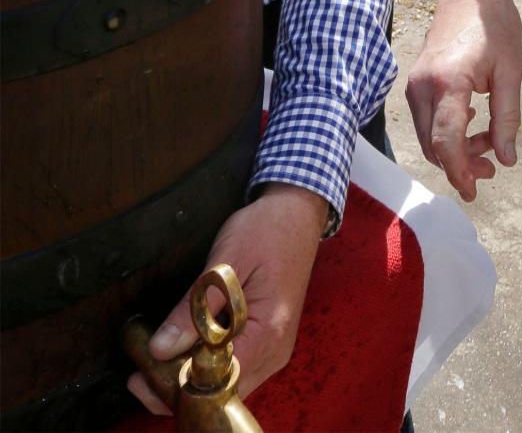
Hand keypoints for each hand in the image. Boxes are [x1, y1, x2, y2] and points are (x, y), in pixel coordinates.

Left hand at [127, 184, 327, 415]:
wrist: (298, 212)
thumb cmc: (266, 230)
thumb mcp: (225, 262)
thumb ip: (194, 310)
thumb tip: (160, 349)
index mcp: (267, 333)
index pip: (217, 381)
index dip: (177, 383)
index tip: (142, 374)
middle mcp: (275, 352)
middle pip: (221, 393)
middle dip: (178, 388)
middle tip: (138, 375)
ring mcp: (274, 350)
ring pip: (226, 386)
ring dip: (190, 379)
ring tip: (154, 363)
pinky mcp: (269, 343)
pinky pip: (235, 369)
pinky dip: (207, 368)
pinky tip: (184, 352)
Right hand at [405, 0, 521, 201]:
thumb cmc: (494, 24)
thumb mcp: (511, 72)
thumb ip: (507, 118)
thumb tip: (507, 158)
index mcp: (448, 83)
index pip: (445, 142)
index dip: (459, 171)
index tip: (474, 191)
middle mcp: (422, 87)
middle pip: (433, 145)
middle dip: (460, 164)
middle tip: (493, 168)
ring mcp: (415, 84)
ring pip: (427, 136)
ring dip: (454, 149)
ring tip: (488, 145)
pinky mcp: (416, 82)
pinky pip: (426, 120)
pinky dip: (446, 132)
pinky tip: (473, 124)